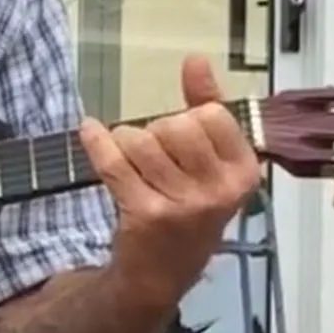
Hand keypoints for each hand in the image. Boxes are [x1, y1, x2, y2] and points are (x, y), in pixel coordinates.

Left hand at [82, 55, 261, 306]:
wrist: (161, 274)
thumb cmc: (190, 209)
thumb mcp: (212, 163)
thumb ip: (207, 106)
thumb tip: (195, 59)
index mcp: (243, 174)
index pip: (211, 115)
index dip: (191, 119)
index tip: (185, 142)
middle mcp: (219, 191)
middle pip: (175, 125)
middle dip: (157, 131)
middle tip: (157, 158)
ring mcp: (182, 205)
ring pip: (141, 140)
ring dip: (127, 142)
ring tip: (133, 163)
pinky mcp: (145, 214)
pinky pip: (114, 162)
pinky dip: (97, 142)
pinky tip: (90, 131)